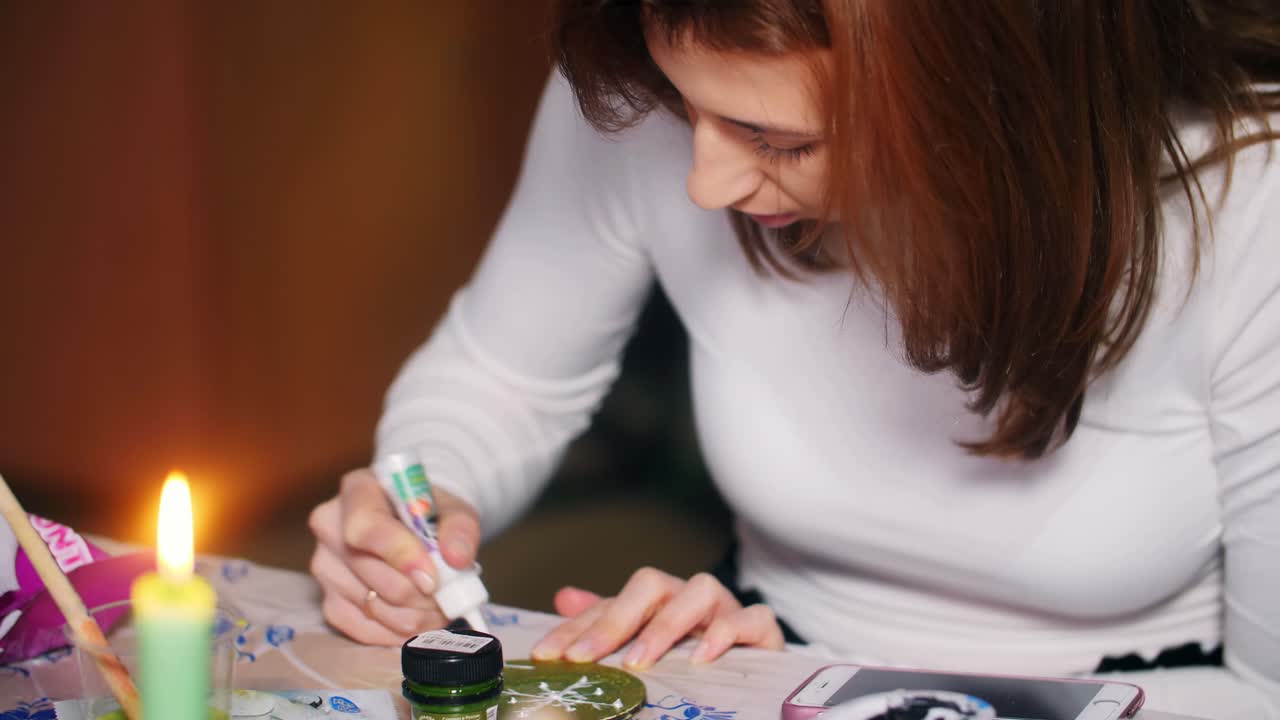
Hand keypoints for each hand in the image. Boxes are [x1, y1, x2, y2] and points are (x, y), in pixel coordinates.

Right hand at [308, 467, 481, 644]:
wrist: (413, 525)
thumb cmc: (429, 513)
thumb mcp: (453, 509)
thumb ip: (460, 528)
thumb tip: (457, 558)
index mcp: (357, 490)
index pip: (366, 527)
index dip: (400, 555)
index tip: (432, 578)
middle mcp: (330, 527)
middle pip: (373, 574)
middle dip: (420, 593)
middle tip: (449, 595)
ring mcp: (324, 567)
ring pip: (373, 607)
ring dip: (415, 615)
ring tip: (439, 605)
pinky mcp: (328, 601)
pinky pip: (363, 630)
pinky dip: (398, 631)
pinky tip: (418, 619)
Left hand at [530, 567, 784, 669]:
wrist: (757, 673)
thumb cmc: (697, 658)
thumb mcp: (645, 645)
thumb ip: (607, 621)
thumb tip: (564, 598)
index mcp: (658, 601)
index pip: (612, 604)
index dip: (578, 627)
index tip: (550, 654)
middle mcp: (689, 597)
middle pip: (651, 584)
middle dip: (615, 619)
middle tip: (587, 655)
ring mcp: (727, 609)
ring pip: (701, 588)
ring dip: (667, 624)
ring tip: (641, 660)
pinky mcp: (762, 630)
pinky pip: (752, 617)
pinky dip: (728, 632)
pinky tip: (702, 658)